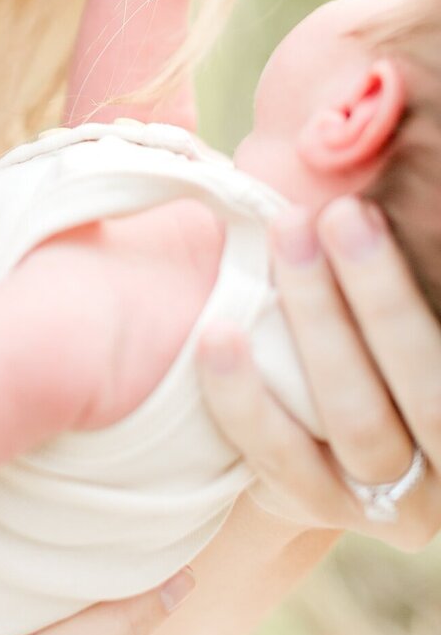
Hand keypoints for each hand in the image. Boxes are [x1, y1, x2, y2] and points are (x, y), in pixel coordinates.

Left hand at [197, 197, 440, 548]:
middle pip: (428, 390)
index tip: (372, 212)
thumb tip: (374, 124)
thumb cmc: (353, 325)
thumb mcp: (373, 294)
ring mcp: (390, 499)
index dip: (411, 290)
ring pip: (359, 423)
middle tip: (339, 213)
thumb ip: (377, 242)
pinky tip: (216, 336)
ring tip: (283, 243)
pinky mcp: (320, 510)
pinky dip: (247, 397)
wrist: (301, 427)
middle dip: (382, 294)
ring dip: (319, 326)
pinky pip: (284, 460)